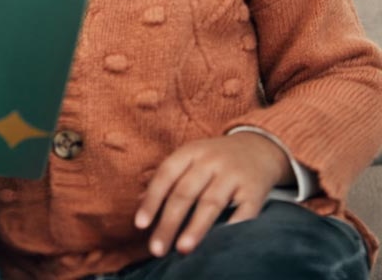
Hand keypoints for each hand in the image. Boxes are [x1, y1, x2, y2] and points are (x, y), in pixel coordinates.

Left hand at [134, 133, 291, 256]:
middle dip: (169, 222)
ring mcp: (233, 175)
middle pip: (185, 193)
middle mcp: (210, 161)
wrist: (259, 148)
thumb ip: (168, 178)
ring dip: (195, 228)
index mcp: (190, 151)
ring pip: (211, 203)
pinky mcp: (255, 191)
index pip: (166, 176)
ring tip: (182, 249)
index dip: (152, 200)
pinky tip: (219, 244)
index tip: (140, 224)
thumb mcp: (190, 159)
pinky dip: (231, 228)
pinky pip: (243, 213)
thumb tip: (141, 201)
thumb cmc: (214, 159)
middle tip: (156, 248)